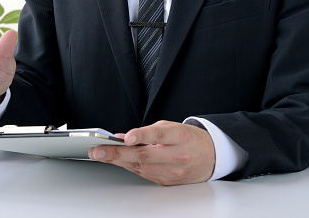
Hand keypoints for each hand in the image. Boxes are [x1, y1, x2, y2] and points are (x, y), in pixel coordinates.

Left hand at [88, 120, 214, 185]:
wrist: (211, 157)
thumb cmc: (189, 139)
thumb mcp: (172, 127)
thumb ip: (148, 131)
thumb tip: (123, 136)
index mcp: (181, 137)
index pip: (159, 135)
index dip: (142, 136)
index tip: (127, 137)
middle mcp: (178, 156)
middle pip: (144, 156)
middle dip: (117, 153)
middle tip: (98, 151)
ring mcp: (173, 171)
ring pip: (140, 167)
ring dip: (117, 161)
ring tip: (100, 155)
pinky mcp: (167, 181)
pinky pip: (143, 174)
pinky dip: (129, 166)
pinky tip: (116, 160)